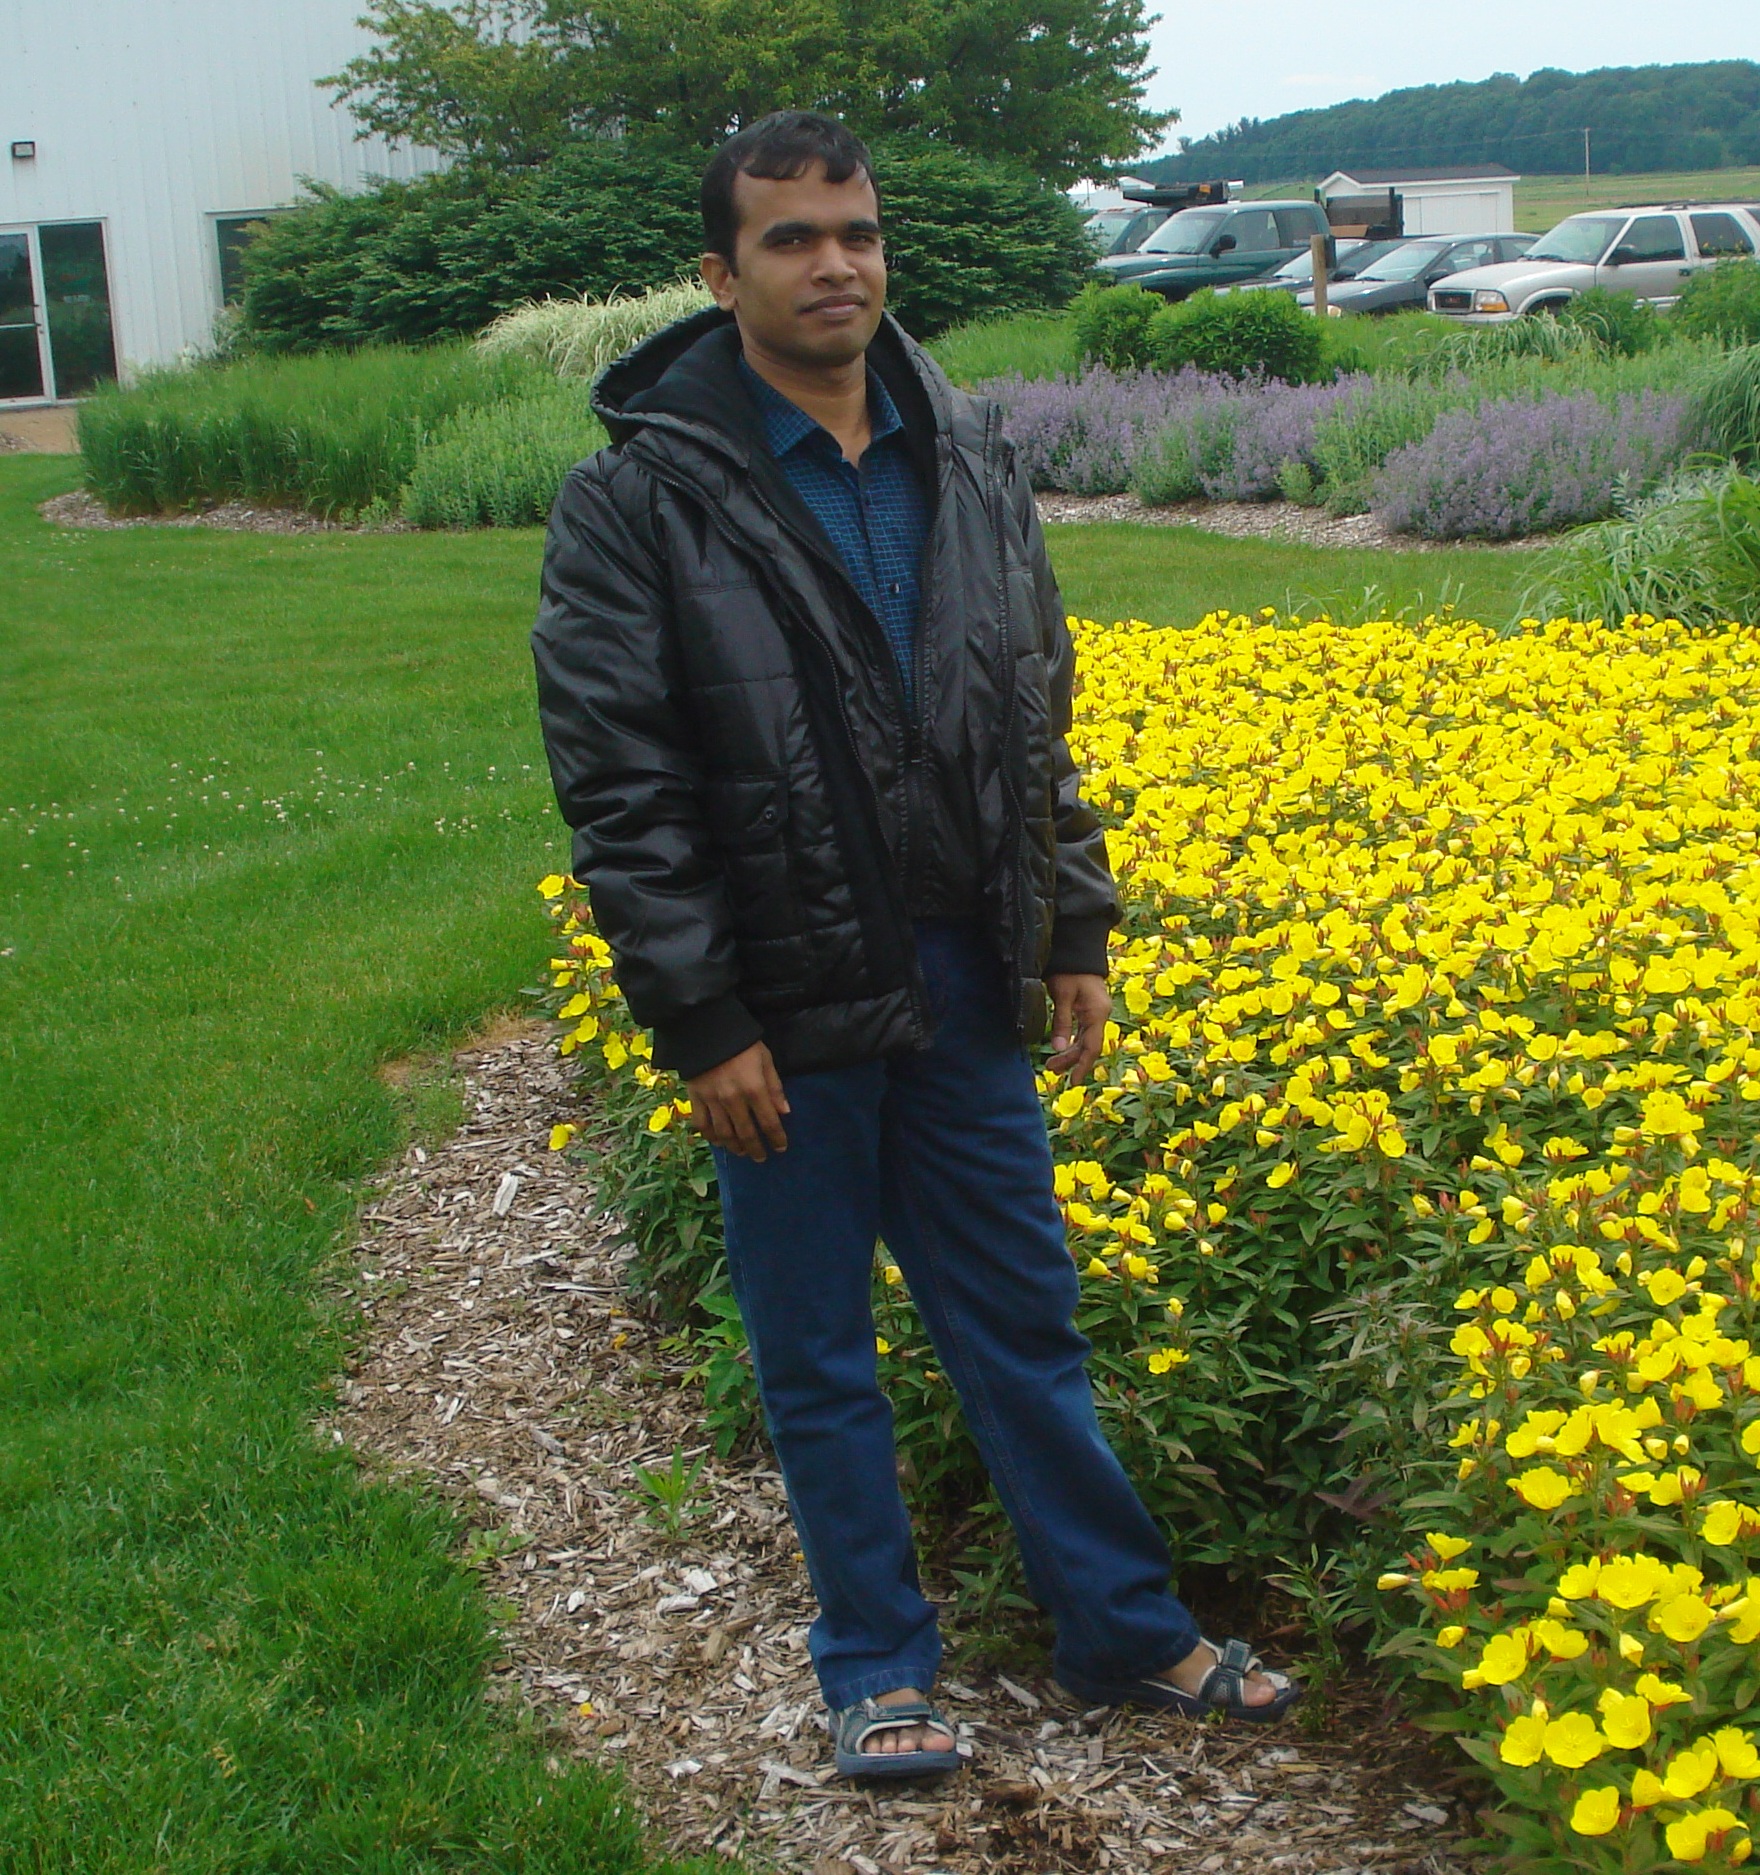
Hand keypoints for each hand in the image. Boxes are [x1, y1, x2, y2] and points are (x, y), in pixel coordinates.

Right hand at [686, 1041, 789, 1161]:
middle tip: (761, 1157)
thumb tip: (784, 1112)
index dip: (776, 1138)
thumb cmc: (742, 1042)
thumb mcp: (765, 1059)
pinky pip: (702, 1124)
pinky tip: (718, 1141)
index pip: (769, 1122)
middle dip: (756, 1148)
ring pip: (724, 1133)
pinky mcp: (695, 1097)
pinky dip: (710, 1136)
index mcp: (754, 1088)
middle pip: (746, 1133)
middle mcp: (733, 1099)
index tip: (781, 1148)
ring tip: (742, 1152)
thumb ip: (774, 1087)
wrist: (707, 1028)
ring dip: (734, 1147)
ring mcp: (712, 1100)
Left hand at [1046, 973, 1110, 1081]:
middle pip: (1088, 1045)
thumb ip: (1062, 1022)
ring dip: (1070, 1052)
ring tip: (1052, 1064)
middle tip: (1050, 1069)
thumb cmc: (1070, 970)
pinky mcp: (1090, 1009)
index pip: (1092, 1047)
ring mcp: (1096, 1012)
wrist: (1078, 951)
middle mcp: (1100, 1015)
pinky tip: (1062, 1049)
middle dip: (1071, 1060)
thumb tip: (1058, 1048)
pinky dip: (1073, 1042)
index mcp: (1097, 1013)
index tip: (1074, 1082)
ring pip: (1085, 1040)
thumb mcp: (1063, 995)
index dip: (1083, 1066)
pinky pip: (1083, 1032)